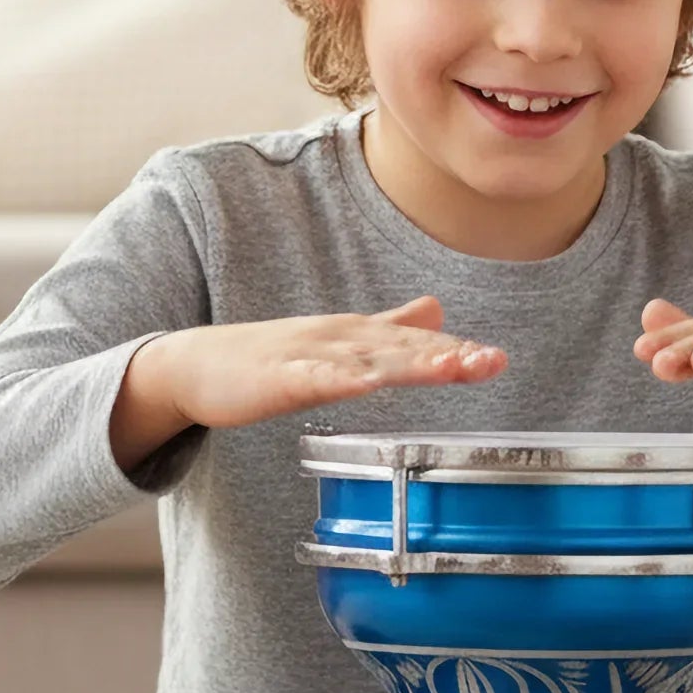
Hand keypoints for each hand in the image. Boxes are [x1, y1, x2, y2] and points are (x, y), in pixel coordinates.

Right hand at [137, 294, 505, 436]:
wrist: (197, 364)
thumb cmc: (269, 357)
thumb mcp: (339, 342)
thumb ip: (391, 329)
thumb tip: (440, 309)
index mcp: (357, 336)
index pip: (415, 343)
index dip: (455, 350)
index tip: (495, 359)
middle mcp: (340, 340)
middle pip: (401, 349)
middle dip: (447, 354)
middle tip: (490, 360)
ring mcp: (308, 357)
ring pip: (367, 361)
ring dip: (409, 362)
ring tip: (450, 366)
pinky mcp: (277, 378)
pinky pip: (312, 379)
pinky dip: (340, 379)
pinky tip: (365, 383)